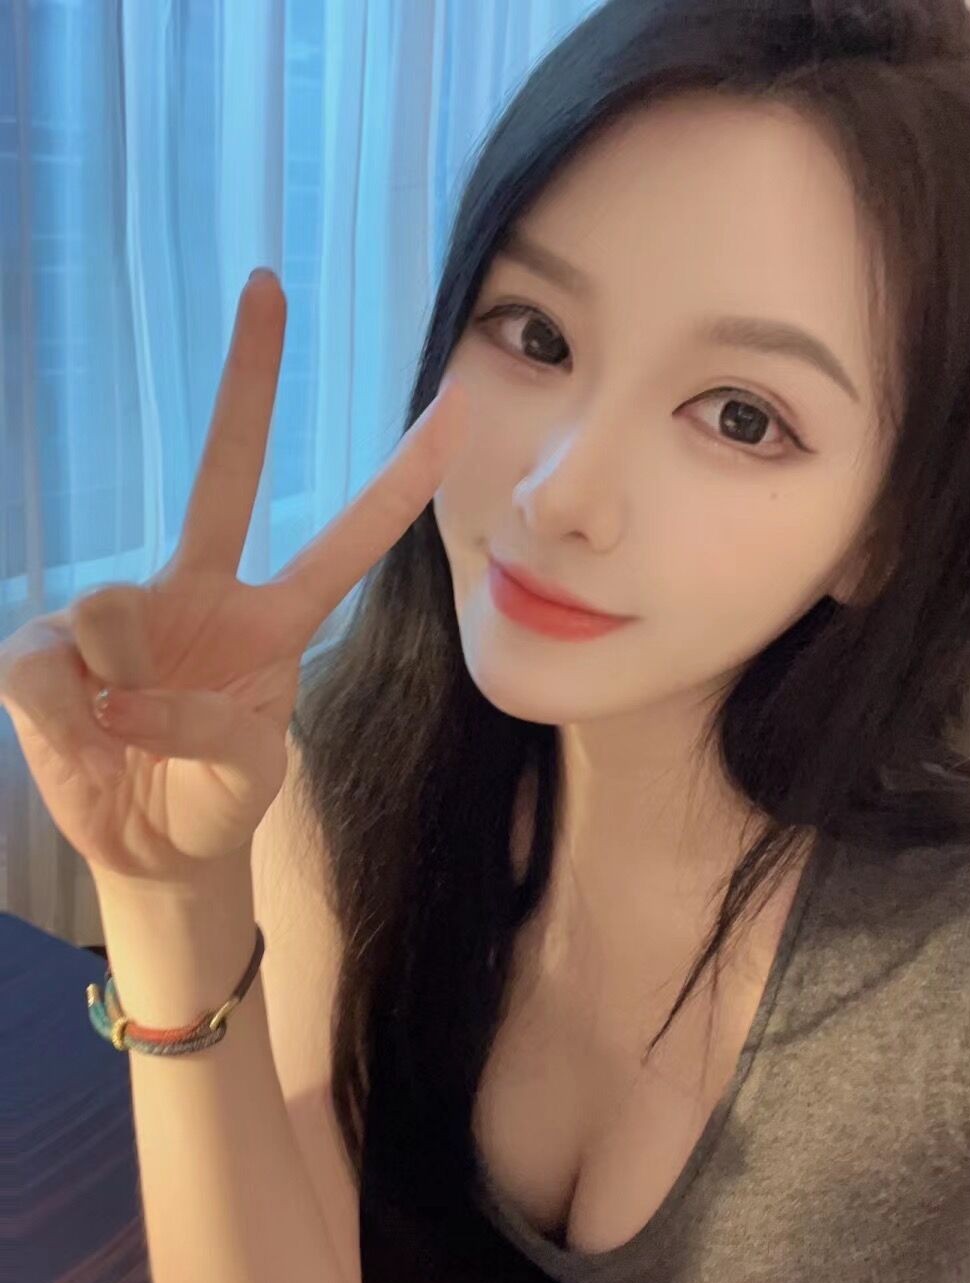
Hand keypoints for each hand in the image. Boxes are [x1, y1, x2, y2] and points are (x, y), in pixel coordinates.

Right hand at [0, 269, 468, 883]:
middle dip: (249, 381)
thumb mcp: (245, 774)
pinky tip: (79, 730)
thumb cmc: (212, 795)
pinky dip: (64, 714)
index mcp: (270, 620)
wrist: (146, 843)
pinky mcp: (47, 647)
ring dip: (127, 693)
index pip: (343, 541)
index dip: (398, 483)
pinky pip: (48, 663)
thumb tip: (118, 683)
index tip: (452, 406)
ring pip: (116, 611)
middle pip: (225, 473)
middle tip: (268, 283)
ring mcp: (122, 612)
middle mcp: (200, 592)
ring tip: (124, 738)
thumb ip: (210, 725)